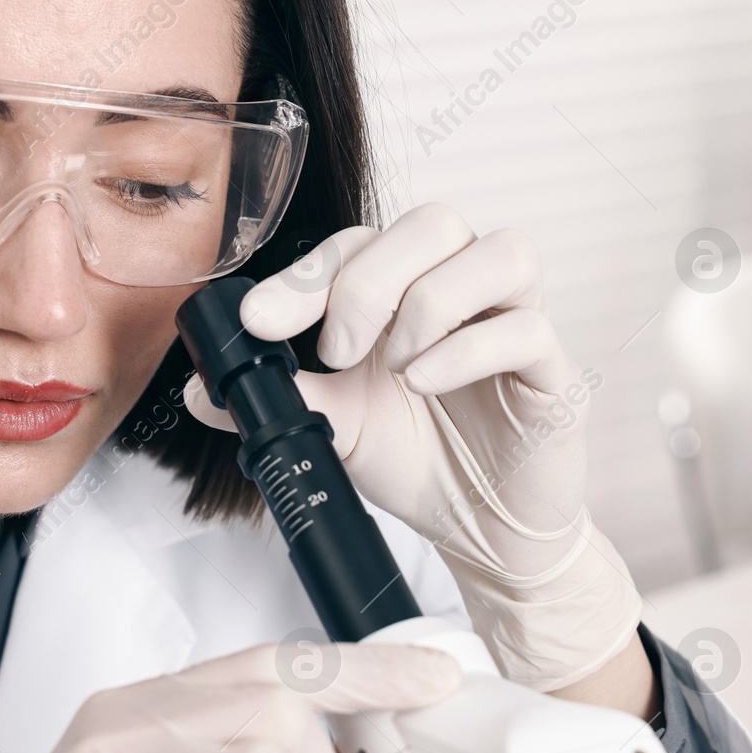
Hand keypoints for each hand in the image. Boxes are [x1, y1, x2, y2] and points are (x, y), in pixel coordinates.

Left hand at [186, 205, 641, 692]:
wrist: (477, 530)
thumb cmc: (413, 460)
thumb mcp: (331, 427)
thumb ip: (277, 396)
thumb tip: (200, 390)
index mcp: (404, 291)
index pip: (361, 241)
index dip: (308, 273)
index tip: (260, 323)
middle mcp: (462, 291)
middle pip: (435, 222)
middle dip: (370, 281)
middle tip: (338, 351)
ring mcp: (513, 323)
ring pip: (502, 252)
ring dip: (431, 304)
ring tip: (397, 369)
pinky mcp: (552, 369)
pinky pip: (529, 327)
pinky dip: (466, 351)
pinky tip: (427, 384)